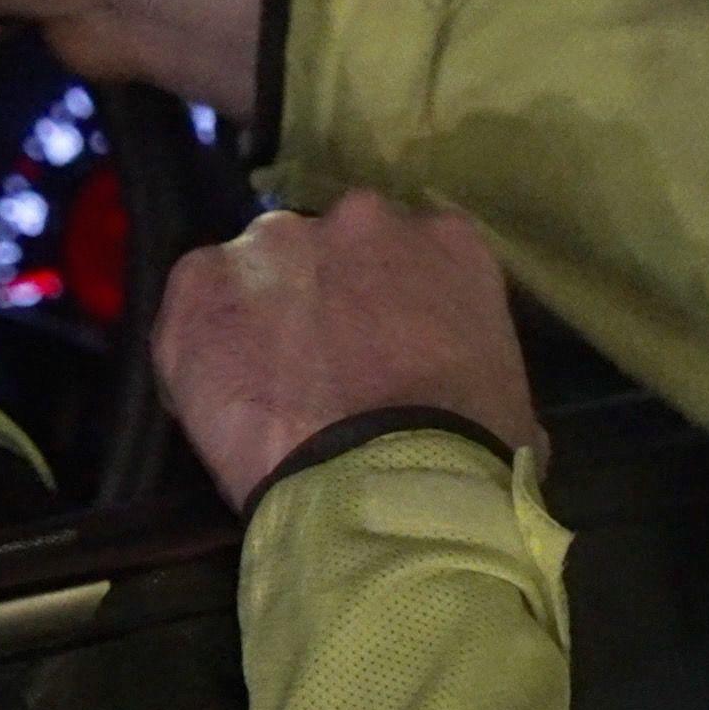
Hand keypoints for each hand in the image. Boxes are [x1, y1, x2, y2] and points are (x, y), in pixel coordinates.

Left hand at [153, 193, 543, 512]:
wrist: (382, 490)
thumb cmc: (465, 459)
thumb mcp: (512, 408)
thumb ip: (483, 372)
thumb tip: (477, 397)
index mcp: (448, 243)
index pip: (413, 256)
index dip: (392, 304)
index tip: (384, 348)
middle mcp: (363, 219)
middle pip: (335, 250)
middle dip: (326, 297)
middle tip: (322, 367)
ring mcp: (277, 243)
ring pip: (262, 268)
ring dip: (262, 312)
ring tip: (264, 385)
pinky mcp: (204, 281)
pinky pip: (196, 299)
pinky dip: (202, 339)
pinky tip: (217, 394)